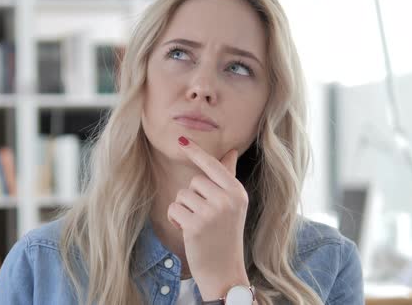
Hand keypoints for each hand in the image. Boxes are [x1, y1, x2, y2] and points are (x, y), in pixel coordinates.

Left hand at [167, 136, 250, 299]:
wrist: (224, 270)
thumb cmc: (226, 234)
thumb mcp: (233, 204)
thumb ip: (228, 177)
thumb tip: (231, 151)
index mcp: (237, 192)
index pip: (212, 165)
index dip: (196, 152)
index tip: (181, 140)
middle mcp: (227, 199)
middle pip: (194, 181)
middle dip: (193, 197)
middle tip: (205, 217)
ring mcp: (212, 212)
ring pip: (182, 195)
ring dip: (184, 210)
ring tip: (198, 225)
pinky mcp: (196, 225)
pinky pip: (174, 209)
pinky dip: (176, 220)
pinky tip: (188, 232)